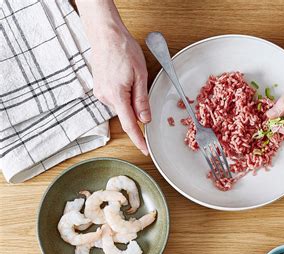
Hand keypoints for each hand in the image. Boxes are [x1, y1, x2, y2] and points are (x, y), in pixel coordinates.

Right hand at [76, 0, 149, 154]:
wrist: (105, 35)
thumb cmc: (123, 50)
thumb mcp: (140, 75)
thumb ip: (142, 100)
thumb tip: (145, 120)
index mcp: (117, 96)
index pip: (130, 125)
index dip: (138, 140)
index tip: (145, 150)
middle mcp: (105, 97)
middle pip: (127, 114)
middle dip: (137, 108)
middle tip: (140, 84)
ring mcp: (100, 93)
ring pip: (122, 106)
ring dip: (130, 98)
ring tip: (130, 75)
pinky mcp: (99, 89)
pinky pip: (116, 99)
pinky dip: (123, 94)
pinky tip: (124, 78)